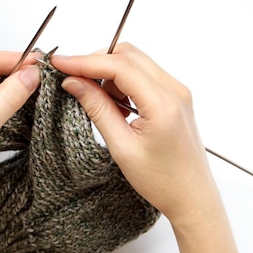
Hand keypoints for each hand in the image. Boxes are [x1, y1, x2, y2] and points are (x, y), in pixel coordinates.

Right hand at [52, 43, 217, 227]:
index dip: (85, 61)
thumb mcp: (122, 147)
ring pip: (135, 62)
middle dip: (96, 62)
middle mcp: (174, 90)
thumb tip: (73, 82)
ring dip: (109, 72)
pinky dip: (123, 82)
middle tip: (72, 78)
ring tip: (98, 101)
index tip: (60, 63)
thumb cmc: (162, 181)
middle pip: (127, 55)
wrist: (193, 198)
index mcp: (162, 104)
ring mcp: (177, 91)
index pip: (118, 66)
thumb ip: (97, 109)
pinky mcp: (175, 96)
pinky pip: (143, 75)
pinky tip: (115, 105)